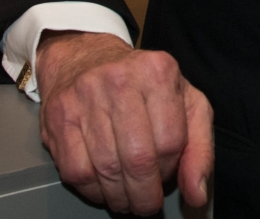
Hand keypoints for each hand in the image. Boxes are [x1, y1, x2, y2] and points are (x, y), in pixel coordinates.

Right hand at [36, 31, 212, 214]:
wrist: (87, 57)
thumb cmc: (144, 85)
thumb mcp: (186, 103)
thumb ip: (200, 147)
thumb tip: (197, 194)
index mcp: (159, 72)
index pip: (171, 141)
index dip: (171, 170)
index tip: (167, 176)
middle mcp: (122, 79)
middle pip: (139, 159)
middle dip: (144, 194)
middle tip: (146, 203)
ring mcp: (87, 95)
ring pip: (107, 169)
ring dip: (119, 197)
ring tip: (126, 198)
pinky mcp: (60, 115)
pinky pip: (77, 172)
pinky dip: (92, 191)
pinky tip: (103, 188)